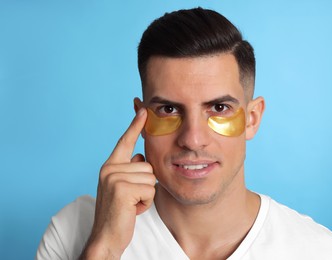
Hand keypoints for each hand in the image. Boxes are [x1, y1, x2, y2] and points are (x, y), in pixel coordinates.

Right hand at [81, 108, 155, 258]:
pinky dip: (146, 203)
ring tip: (131, 204)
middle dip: (146, 185)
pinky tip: (133, 209)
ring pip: (151, 177)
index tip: (143, 109)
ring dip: (146, 195)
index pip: (125, 141)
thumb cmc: (119, 213)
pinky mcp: (121, 189)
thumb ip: (130, 170)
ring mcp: (114, 178)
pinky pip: (150, 190)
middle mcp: (109, 169)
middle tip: (131, 199)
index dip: (135, 125)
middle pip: (148, 165)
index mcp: (110, 166)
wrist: (106, 237)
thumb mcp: (123, 187)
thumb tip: (140, 156)